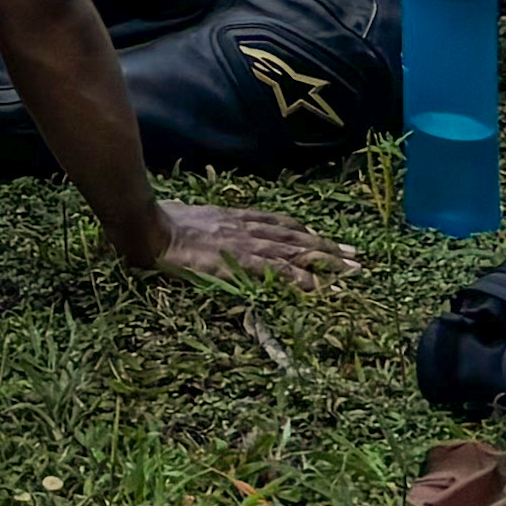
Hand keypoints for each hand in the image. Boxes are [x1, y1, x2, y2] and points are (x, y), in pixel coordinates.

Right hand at [142, 197, 353, 283]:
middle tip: (354, 256)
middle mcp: (247, 227)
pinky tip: (320, 289)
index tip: (321, 237)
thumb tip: (192, 223)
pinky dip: (301, 280)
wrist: (151, 228)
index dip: (302, 231)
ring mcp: (246, 244)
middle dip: (326, 247)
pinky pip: (279, 272)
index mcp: (234, 217)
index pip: (277, 222)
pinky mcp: (242, 262)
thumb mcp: (185, 216)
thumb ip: (197, 222)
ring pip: (295, 252)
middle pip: (296, 237)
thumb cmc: (160, 223)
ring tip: (351, 270)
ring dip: (325, 261)